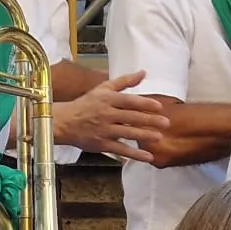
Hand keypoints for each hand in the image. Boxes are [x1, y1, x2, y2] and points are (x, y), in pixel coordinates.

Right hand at [51, 72, 169, 160]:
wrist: (64, 122)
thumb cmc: (86, 104)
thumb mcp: (103, 89)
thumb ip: (124, 81)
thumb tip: (143, 73)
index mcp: (108, 99)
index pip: (129, 101)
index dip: (144, 103)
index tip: (159, 106)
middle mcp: (107, 114)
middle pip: (131, 117)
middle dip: (150, 120)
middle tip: (166, 123)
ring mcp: (104, 130)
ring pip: (127, 133)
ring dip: (144, 136)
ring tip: (159, 137)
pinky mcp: (102, 144)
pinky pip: (121, 150)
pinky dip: (134, 154)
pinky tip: (148, 157)